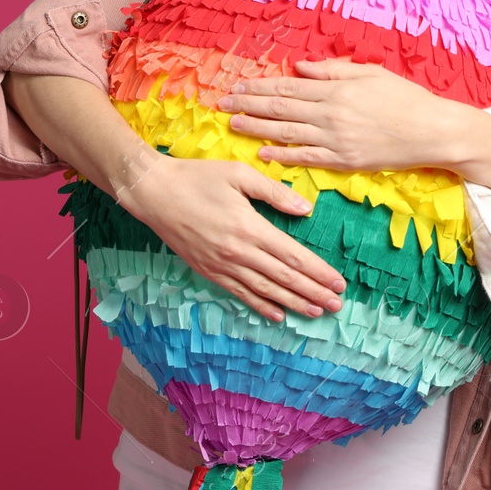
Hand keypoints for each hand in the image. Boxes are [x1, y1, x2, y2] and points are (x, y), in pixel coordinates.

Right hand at [114, 153, 346, 322]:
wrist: (153, 193)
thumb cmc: (198, 177)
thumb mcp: (240, 175)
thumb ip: (275, 193)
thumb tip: (306, 209)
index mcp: (250, 227)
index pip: (293, 256)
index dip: (318, 271)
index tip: (338, 283)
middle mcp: (238, 252)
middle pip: (284, 278)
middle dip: (313, 293)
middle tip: (336, 306)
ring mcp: (221, 265)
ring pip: (265, 291)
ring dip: (293, 303)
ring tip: (315, 313)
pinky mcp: (208, 271)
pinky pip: (240, 293)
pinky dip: (261, 306)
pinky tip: (278, 314)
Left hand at [217, 58, 466, 171]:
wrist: (433, 131)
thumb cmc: (406, 99)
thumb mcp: (370, 74)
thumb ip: (332, 70)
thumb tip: (298, 67)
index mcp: (336, 89)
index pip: (288, 86)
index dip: (259, 86)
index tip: (237, 85)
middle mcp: (331, 113)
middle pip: (280, 108)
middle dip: (248, 104)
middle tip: (222, 103)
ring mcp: (336, 140)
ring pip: (286, 132)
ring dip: (256, 128)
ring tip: (233, 123)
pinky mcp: (344, 161)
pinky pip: (305, 159)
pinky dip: (281, 156)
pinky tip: (262, 153)